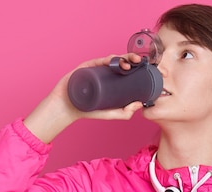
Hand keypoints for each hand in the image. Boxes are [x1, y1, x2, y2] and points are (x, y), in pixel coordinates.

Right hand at [24, 53, 144, 143]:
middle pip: (120, 61)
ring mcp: (95, 69)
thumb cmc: (88, 110)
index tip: (143, 65)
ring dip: (121, 58)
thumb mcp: (110, 114)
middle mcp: (104, 72)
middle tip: (139, 60)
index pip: (125, 69)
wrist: (68, 109)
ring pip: (110, 59)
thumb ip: (125, 112)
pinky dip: (105, 60)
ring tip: (128, 64)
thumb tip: (140, 105)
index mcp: (111, 79)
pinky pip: (96, 61)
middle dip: (131, 58)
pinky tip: (112, 61)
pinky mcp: (85, 68)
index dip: (135, 64)